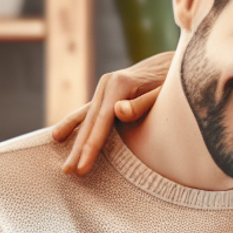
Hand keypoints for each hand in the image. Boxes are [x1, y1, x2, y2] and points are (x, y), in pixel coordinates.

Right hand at [50, 51, 172, 174]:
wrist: (173, 61)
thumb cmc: (173, 80)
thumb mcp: (164, 92)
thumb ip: (141, 103)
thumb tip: (117, 112)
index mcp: (119, 85)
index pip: (101, 123)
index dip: (91, 147)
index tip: (82, 167)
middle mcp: (107, 84)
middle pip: (89, 122)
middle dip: (78, 149)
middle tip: (68, 171)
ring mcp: (105, 88)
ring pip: (86, 117)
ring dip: (73, 137)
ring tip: (59, 154)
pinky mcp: (108, 92)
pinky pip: (90, 113)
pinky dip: (77, 124)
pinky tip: (63, 135)